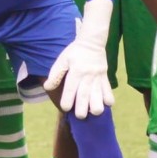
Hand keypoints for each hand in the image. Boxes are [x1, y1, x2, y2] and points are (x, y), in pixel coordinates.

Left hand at [45, 0, 115, 117]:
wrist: (92, 42)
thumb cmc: (74, 52)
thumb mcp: (62, 60)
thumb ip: (55, 74)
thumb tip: (47, 87)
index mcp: (75, 72)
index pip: (70, 91)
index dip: (67, 103)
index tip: (65, 108)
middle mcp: (87, 77)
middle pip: (85, 98)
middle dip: (81, 111)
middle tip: (79, 115)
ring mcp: (98, 78)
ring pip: (99, 98)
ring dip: (96, 108)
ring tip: (92, 111)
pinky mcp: (105, 78)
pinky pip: (109, 92)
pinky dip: (107, 101)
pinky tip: (102, 103)